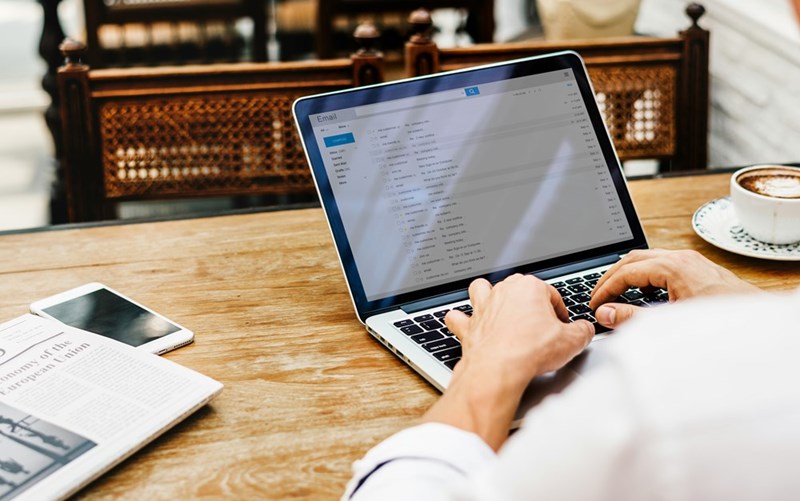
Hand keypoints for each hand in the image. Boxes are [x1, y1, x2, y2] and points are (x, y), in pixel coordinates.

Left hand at [446, 274, 592, 388]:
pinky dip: (460, 320)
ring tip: (496, 307)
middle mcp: (503, 292)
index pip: (550, 294)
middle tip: (538, 324)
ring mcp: (483, 307)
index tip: (562, 326)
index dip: (560, 312)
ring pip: (481, 289)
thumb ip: (583, 331)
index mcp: (529, 287)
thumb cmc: (531, 351)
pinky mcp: (468, 326)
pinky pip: (458, 317)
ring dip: (487, 296)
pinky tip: (464, 324)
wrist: (499, 369)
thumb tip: (585, 330)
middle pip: (518, 288)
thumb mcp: (572, 341)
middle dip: (528, 303)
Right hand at [589, 249, 761, 327]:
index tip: (595, 304)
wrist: (759, 328)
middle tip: (597, 297)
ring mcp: (692, 262)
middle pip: (633, 259)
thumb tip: (605, 313)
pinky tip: (643, 293)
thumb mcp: (669, 322)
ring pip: (648, 259)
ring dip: (628, 275)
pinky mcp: (699, 270)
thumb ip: (632, 318)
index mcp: (673, 266)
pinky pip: (663, 264)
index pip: (626, 272)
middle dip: (611, 277)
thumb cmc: (721, 323)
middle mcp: (682, 259)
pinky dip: (645, 276)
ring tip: (615, 295)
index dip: (605, 288)